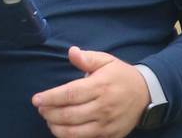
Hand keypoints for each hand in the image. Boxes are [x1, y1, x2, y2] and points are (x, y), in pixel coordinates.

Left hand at [32, 46, 150, 137]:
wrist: (146, 94)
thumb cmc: (120, 75)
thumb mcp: (106, 60)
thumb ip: (87, 58)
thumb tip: (71, 51)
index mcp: (100, 86)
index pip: (70, 94)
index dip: (51, 98)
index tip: (36, 99)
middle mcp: (103, 107)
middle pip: (69, 115)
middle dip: (50, 113)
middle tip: (40, 108)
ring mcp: (106, 124)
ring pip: (75, 132)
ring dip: (56, 127)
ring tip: (48, 119)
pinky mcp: (110, 136)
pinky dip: (69, 137)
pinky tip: (61, 130)